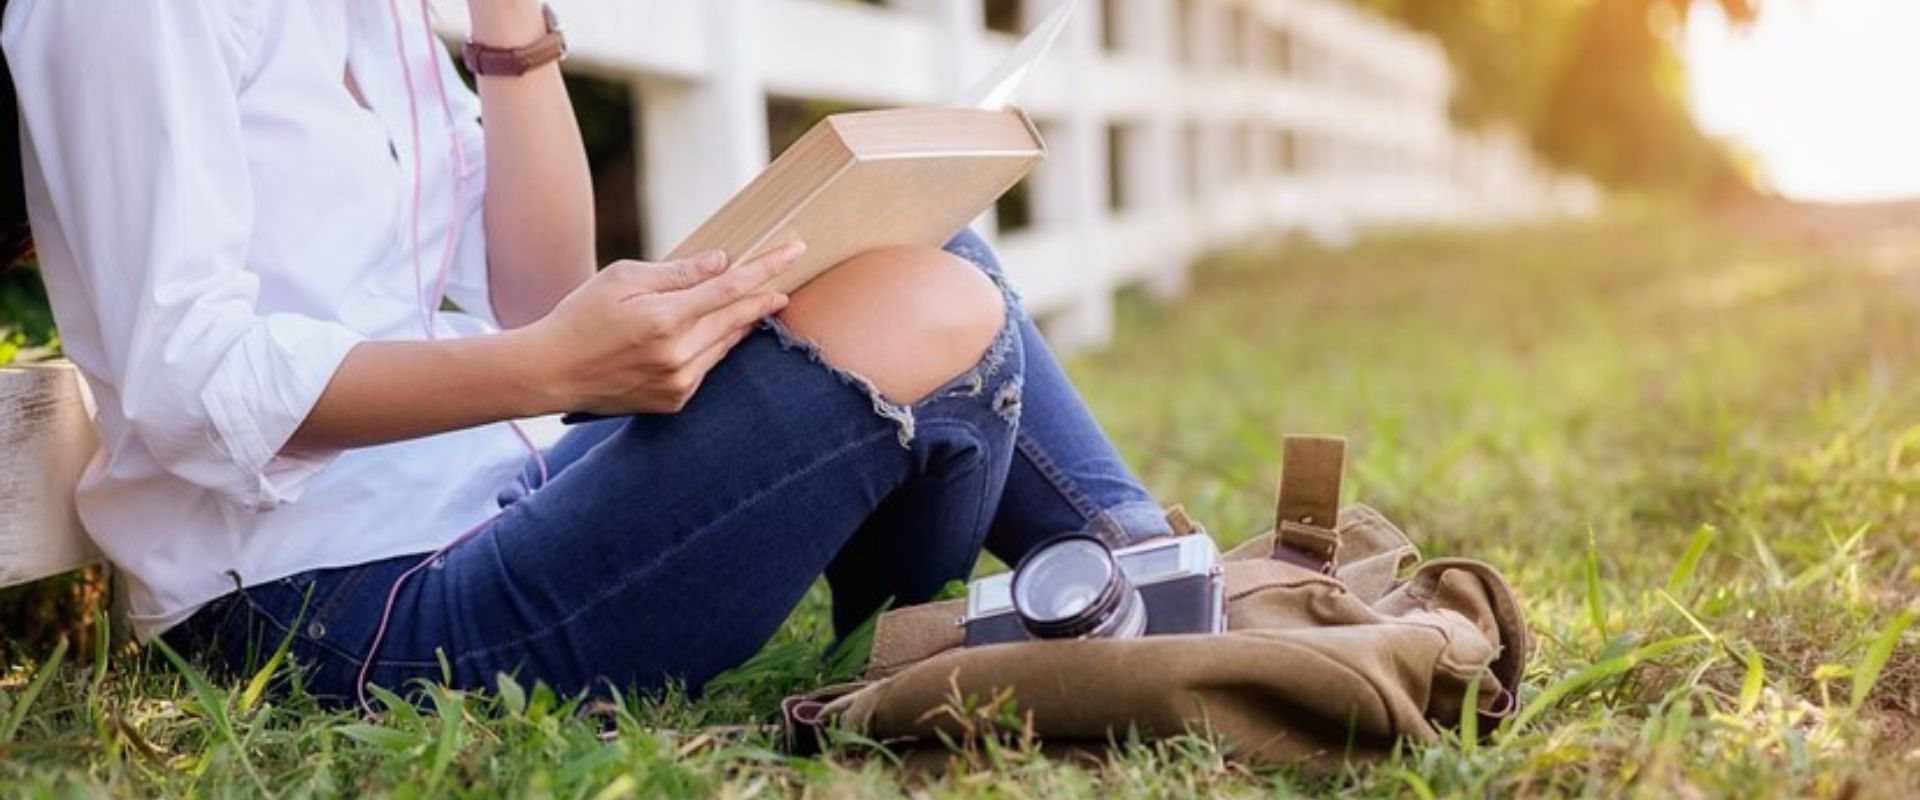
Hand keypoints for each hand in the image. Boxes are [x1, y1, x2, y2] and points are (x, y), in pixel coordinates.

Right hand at [520, 243, 804, 414]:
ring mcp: (679, 383)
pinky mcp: (675, 401)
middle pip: (738, 317)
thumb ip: (678, 273)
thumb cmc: (581, 316)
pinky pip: (709, 365)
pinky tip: (717, 329)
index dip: (766, 268)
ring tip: (758, 298)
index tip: (795, 251)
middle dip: (765, 294)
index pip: (731, 289)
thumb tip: (723, 262)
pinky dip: (716, 343)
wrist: (550, 373)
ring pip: (727, 343)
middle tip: (787, 275)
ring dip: (743, 320)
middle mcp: (678, 356)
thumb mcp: (623, 279)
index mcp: (664, 320)